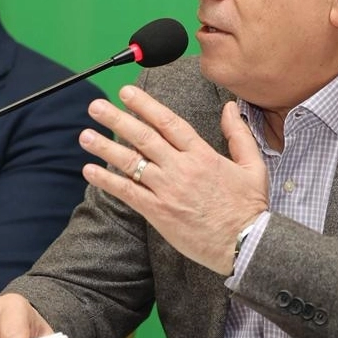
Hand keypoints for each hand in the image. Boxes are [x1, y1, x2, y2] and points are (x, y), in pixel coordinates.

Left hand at [80, 87, 266, 274]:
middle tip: (95, 106)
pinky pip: (128, 192)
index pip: (168, 122)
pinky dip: (107, 180)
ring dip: (105, 147)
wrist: (246, 245)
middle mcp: (181, 168)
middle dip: (117, 118)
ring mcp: (168, 190)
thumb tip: (229, 107)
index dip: (145, 105)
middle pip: (143, 136)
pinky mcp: (159, 212)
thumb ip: (239, 134)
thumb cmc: (250, 207)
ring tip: (85, 135)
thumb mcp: (253, 165)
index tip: (126, 92)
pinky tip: (90, 170)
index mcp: (202, 154)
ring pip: (131, 162)